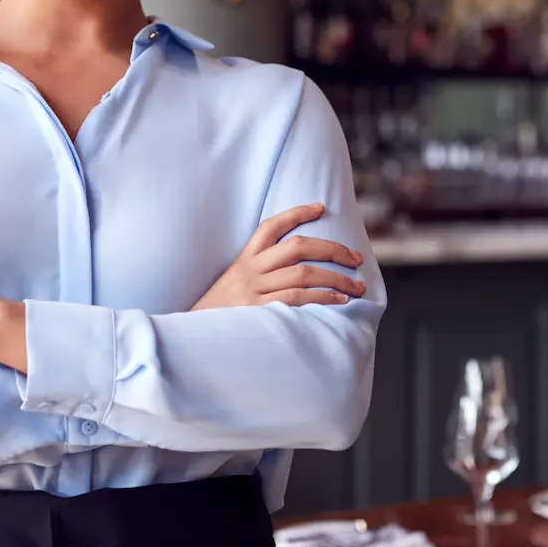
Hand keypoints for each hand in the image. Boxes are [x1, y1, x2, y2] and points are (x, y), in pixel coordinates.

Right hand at [193, 202, 366, 310]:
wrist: (191, 340)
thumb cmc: (217, 317)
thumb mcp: (232, 287)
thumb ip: (258, 277)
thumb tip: (300, 275)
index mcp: (242, 261)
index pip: (270, 227)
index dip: (297, 213)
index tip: (320, 207)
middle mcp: (248, 272)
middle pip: (296, 247)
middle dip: (332, 249)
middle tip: (355, 258)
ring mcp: (253, 292)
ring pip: (302, 274)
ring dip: (336, 279)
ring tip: (356, 286)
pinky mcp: (257, 312)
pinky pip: (296, 300)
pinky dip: (322, 298)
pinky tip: (339, 301)